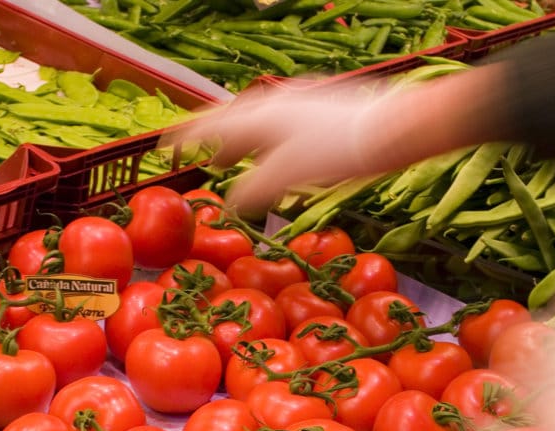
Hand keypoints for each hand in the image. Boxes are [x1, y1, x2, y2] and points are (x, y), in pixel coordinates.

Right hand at [166, 79, 393, 214]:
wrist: (387, 129)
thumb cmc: (335, 152)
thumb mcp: (286, 177)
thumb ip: (253, 191)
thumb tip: (229, 204)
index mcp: (258, 116)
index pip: (210, 126)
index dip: (186, 139)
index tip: (166, 149)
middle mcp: (274, 103)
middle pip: (233, 119)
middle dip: (217, 140)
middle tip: (209, 159)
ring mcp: (300, 101)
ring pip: (259, 119)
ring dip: (244, 139)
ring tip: (240, 158)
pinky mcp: (323, 106)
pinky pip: (281, 121)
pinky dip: (269, 138)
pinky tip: (283, 150)